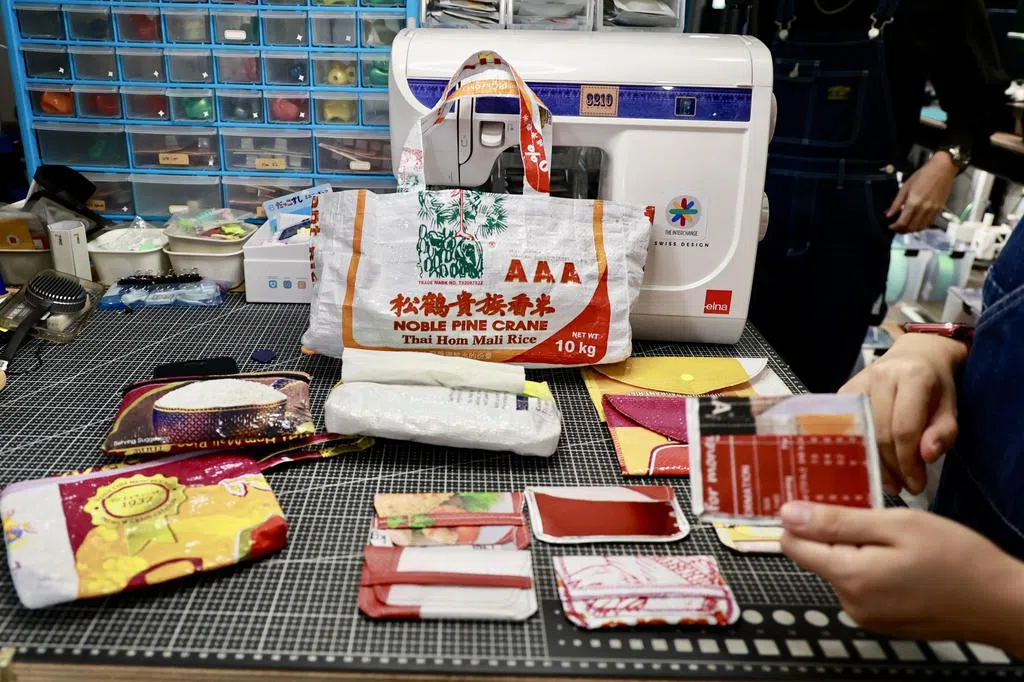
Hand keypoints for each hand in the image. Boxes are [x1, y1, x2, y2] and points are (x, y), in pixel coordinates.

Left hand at [781, 502, 1023, 655]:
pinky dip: (874, 569)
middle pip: (817, 556)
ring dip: (859, 551)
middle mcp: (850, 602)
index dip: (803, 519)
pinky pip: (862, 586)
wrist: (1001, 603)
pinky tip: (904, 563)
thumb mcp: (896, 524)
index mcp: (849, 576)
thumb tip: (787, 514)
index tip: (824, 501)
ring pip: (841, 569)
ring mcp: (866, 616)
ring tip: (898, 543)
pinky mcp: (882, 622)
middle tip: (878, 520)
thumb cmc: (957, 558)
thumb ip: (837, 521)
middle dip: (838, 533)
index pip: (792, 544)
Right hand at [839, 333, 965, 494]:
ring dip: (874, 462)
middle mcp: (882, 376)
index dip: (908, 462)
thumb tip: (927, 456)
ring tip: (889, 482)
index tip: (916, 484)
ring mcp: (859, 382)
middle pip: (881, 433)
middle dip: (892, 467)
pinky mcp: (844, 391)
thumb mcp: (951, 408)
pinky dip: (859, 448)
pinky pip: (847, 426)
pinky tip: (870, 463)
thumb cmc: (936, 386)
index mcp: (913, 377)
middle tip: (903, 487)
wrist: (917, 355)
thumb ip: (944, 432)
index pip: (905, 429)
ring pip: (862, 433)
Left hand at [886, 152, 957, 232]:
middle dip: (901, 231)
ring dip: (911, 230)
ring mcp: (933, 211)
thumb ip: (896, 203)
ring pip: (920, 228)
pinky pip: (929, 223)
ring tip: (904, 226)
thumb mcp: (905, 187)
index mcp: (913, 203)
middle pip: (911, 228)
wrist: (942, 170)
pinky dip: (921, 226)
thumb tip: (888, 214)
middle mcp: (924, 209)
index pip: (902, 223)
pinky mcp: (939, 210)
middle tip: (896, 228)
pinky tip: (915, 222)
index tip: (890, 226)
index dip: (894, 227)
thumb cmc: (922, 175)